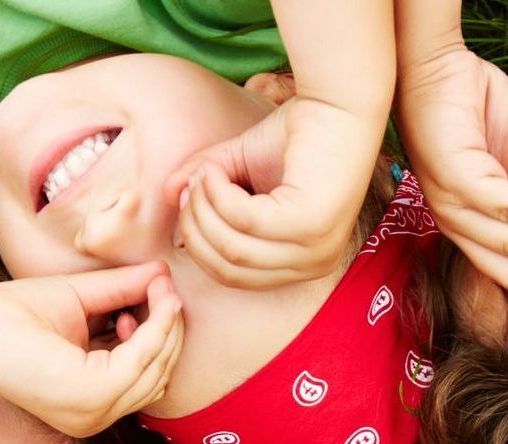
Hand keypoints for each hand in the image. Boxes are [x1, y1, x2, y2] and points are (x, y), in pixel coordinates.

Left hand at [0, 264, 183, 436]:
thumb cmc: (12, 313)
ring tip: (159, 290)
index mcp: (88, 404)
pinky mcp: (89, 397)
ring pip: (156, 370)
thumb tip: (164, 274)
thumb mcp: (83, 300)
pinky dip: (155, 328)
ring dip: (165, 326)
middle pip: (158, 376)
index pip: (146, 377)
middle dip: (170, 331)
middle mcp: (92, 418)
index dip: (161, 336)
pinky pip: (142, 361)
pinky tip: (152, 300)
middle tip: (166, 290)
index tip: (161, 295)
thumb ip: (122, 291)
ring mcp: (91, 414)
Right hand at [163, 92, 381, 289]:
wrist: (338, 103)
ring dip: (205, 207)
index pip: (233, 276)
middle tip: (192, 184)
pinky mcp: (311, 224)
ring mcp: (316, 249)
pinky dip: (220, 194)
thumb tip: (168, 194)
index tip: (188, 198)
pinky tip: (218, 169)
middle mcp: (314, 264)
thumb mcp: (239, 167)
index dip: (200, 241)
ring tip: (205, 173)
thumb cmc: (296, 134)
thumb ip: (205, 184)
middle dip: (197, 226)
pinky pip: (245, 222)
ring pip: (233, 248)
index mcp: (302, 263)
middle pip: (229, 269)